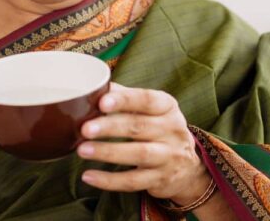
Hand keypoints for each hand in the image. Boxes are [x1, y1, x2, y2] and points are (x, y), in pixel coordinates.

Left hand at [77, 83, 208, 204]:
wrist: (187, 167)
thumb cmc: (157, 128)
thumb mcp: (150, 109)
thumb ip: (124, 97)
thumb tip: (92, 87)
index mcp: (167, 107)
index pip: (147, 100)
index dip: (124, 101)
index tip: (102, 102)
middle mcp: (172, 130)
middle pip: (139, 127)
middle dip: (110, 127)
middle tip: (85, 129)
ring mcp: (169, 156)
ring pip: (138, 154)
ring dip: (108, 152)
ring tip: (82, 150)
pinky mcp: (161, 180)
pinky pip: (133, 181)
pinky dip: (109, 180)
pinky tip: (88, 176)